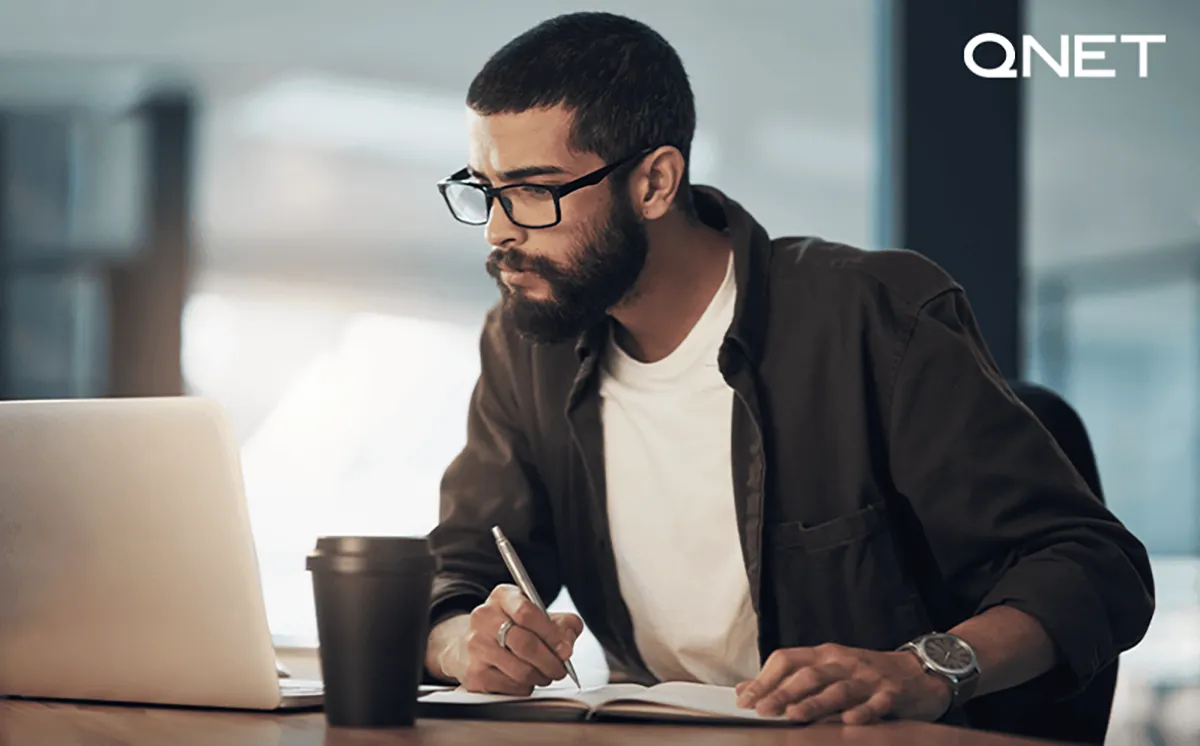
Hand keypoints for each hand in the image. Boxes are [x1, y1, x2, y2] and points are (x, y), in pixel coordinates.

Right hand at [431, 584, 583, 694]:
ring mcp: (475, 646)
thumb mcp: (536, 614)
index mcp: (502, 596)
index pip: (526, 612)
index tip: (565, 648)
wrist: (470, 643)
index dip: (551, 634)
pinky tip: (524, 679)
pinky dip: (525, 687)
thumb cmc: (510, 627)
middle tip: (560, 668)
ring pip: (520, 670)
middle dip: (551, 661)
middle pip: (525, 644)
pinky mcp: (474, 674)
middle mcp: (484, 618)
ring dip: (540, 676)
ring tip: (544, 673)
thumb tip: (567, 643)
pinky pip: (511, 687)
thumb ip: (561, 623)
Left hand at [735, 643, 951, 724]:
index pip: (787, 660)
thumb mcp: (827, 670)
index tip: (745, 699)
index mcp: (824, 655)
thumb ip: (790, 680)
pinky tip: (850, 720)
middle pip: (808, 676)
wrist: (919, 672)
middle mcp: (843, 662)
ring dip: (815, 703)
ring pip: (838, 689)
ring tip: (795, 715)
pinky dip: (863, 711)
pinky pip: (877, 703)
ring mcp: (868, 677)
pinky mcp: (892, 693)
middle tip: (763, 709)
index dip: (765, 679)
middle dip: (783, 693)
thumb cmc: (865, 674)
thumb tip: (747, 691)